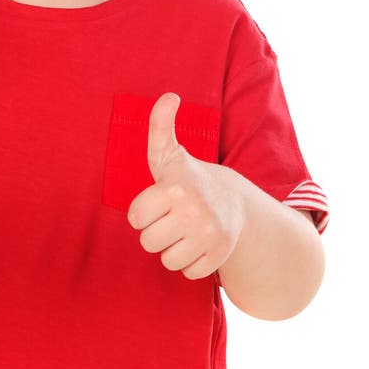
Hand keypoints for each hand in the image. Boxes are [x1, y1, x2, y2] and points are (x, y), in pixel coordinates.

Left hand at [127, 93, 244, 279]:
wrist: (233, 202)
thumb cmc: (188, 178)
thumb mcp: (170, 153)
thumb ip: (160, 125)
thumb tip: (170, 96)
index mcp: (175, 187)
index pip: (135, 217)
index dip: (143, 210)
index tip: (158, 200)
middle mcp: (194, 212)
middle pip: (148, 242)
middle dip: (156, 231)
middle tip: (172, 216)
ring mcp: (209, 236)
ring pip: (166, 260)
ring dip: (172, 247)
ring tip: (184, 229)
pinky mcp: (219, 256)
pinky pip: (187, 273)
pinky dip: (190, 262)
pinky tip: (197, 243)